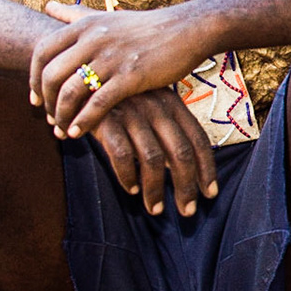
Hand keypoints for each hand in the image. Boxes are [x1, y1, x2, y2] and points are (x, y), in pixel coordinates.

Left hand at [30, 2, 211, 140]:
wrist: (188, 29)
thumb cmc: (147, 26)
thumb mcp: (107, 15)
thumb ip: (74, 14)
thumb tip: (47, 6)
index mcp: (85, 25)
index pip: (42, 52)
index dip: (32, 78)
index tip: (36, 98)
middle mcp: (93, 40)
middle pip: (51, 75)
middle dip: (45, 102)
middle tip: (48, 119)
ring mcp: (112, 58)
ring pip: (71, 92)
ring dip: (61, 116)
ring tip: (62, 131)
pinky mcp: (131, 76)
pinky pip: (98, 103)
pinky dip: (84, 121)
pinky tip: (79, 133)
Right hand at [88, 88, 219, 215]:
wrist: (80, 79)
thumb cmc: (121, 100)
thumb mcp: (151, 107)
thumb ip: (168, 131)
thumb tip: (186, 170)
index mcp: (173, 103)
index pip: (198, 140)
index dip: (207, 169)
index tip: (210, 194)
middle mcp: (156, 107)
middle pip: (180, 153)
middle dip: (186, 186)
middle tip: (187, 211)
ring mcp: (132, 113)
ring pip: (153, 159)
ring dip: (156, 189)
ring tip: (155, 209)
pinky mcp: (106, 121)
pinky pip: (122, 155)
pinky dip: (128, 176)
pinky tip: (131, 189)